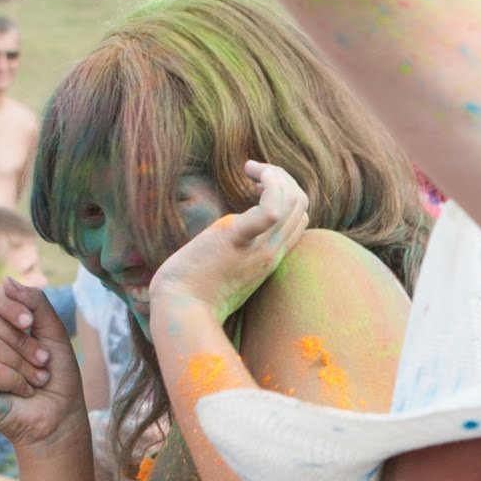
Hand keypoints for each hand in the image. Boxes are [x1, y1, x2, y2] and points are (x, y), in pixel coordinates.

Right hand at [0, 281, 91, 452]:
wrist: (61, 417)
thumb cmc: (57, 376)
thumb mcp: (53, 333)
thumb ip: (35, 304)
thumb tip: (7, 282)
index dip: (10, 303)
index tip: (31, 322)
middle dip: (25, 342)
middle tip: (42, 361)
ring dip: (25, 365)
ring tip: (37, 380)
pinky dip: (16, 381)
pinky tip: (23, 393)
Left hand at [148, 159, 308, 321]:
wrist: (180, 310)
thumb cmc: (195, 291)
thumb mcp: (228, 269)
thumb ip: (240, 251)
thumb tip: (231, 233)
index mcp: (271, 257)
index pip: (299, 218)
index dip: (285, 195)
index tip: (256, 187)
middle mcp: (272, 252)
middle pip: (300, 203)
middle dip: (282, 178)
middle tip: (253, 173)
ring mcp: (259, 247)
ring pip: (292, 200)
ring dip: (276, 174)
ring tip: (251, 169)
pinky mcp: (237, 240)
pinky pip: (270, 211)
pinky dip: (270, 183)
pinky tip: (250, 172)